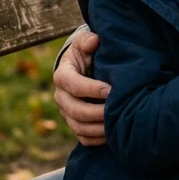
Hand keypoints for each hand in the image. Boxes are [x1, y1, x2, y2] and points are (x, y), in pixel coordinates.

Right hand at [53, 29, 111, 146]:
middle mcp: (61, 97)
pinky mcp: (75, 124)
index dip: (90, 89)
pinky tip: (114, 134)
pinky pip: (83, 138)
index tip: (110, 89)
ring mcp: (67, 113)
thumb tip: (93, 41)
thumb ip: (87, 40)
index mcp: (62, 75)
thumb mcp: (85, 42)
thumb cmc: (88, 52)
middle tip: (116, 109)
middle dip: (96, 112)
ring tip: (117, 123)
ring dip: (98, 128)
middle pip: (74, 110)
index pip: (72, 84)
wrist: (85, 67)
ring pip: (79, 127)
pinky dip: (97, 139)